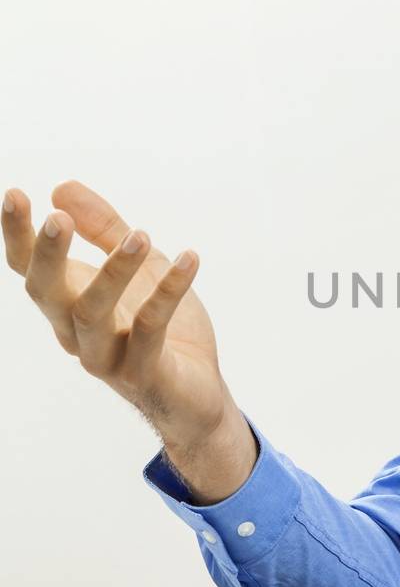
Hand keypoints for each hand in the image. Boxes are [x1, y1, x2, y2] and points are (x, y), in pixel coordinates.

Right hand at [3, 179, 232, 450]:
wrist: (195, 397)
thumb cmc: (162, 330)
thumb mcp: (138, 266)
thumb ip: (105, 229)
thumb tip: (61, 189)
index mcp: (68, 305)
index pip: (30, 269)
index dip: (18, 234)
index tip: (16, 193)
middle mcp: (76, 333)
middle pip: (46, 293)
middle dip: (48, 255)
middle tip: (57, 219)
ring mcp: (107, 357)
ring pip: (93, 314)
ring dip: (114, 272)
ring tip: (140, 235)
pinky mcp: (144, 373)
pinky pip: (151, 329)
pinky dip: (169, 292)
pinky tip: (189, 259)